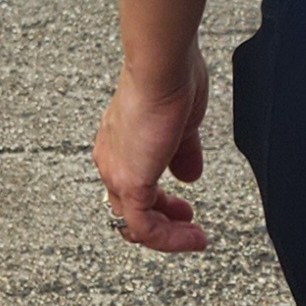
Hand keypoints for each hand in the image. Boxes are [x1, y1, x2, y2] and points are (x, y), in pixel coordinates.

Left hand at [94, 45, 210, 252]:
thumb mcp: (183, 124)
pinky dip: (170, 238)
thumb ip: (183, 152)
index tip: (183, 206)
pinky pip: (145, 227)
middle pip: (129, 209)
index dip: (160, 200)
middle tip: (188, 222)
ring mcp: (117, 174)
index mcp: (120, 144)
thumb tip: (190, 174)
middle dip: (163, 220)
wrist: (162, 68)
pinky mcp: (129, 183)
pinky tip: (193, 236)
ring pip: (134, 224)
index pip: (132, 185)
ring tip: (194, 237)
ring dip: (168, 234)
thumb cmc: (170, 79)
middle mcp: (112, 161)